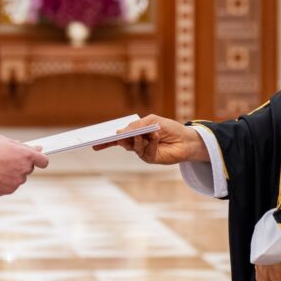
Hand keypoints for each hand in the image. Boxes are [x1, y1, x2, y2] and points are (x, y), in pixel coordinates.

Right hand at [0, 140, 48, 195]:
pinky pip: (12, 185)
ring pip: (20, 177)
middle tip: (8, 160)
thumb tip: (38, 149)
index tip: (38, 159)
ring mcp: (18, 181)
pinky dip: (6, 182)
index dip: (40, 160)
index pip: (43, 161)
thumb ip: (25, 147)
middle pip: (29, 168)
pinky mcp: (10, 189)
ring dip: (13, 173)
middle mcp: (25, 169)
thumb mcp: (8, 143)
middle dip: (22, 165)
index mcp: (27, 156)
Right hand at [93, 114, 207, 164]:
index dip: (107, 139)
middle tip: (107, 139)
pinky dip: (150, 142)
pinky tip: (156, 136)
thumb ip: (137, 126)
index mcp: (135, 132)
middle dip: (113, 141)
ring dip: (138, 139)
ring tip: (146, 133)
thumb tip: (120, 132)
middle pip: (121, 143)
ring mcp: (142, 151)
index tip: (95, 140)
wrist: (185, 140)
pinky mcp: (150, 158)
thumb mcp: (152, 121)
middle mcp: (136, 143)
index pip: (118, 136)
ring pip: (133, 146)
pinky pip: (145, 151)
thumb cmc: (169, 128)